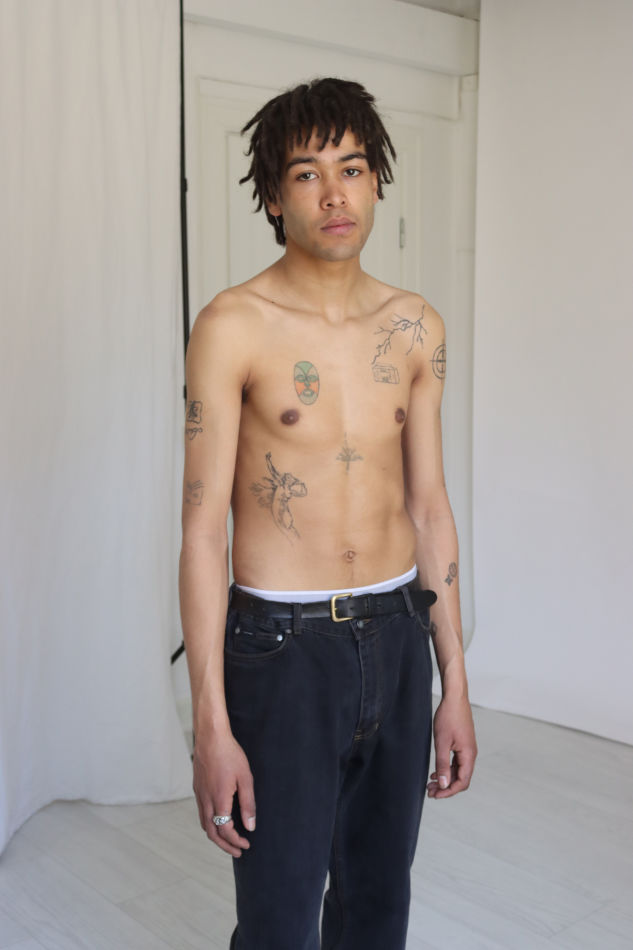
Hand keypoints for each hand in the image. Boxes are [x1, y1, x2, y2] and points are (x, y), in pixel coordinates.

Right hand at [192, 728, 255, 856]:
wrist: (210, 737)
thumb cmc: (230, 754)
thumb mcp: (245, 778)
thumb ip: (248, 804)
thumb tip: (250, 826)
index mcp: (219, 800)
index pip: (225, 830)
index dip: (235, 841)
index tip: (246, 844)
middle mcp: (206, 800)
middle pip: (211, 833)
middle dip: (224, 845)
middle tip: (237, 851)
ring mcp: (199, 794)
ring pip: (204, 824)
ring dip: (216, 836)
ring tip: (228, 840)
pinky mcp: (197, 788)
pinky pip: (201, 812)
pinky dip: (209, 823)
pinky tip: (219, 819)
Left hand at [427, 694, 476, 798]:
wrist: (454, 698)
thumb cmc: (449, 717)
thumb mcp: (442, 742)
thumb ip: (443, 764)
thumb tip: (444, 784)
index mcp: (469, 755)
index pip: (462, 782)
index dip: (449, 791)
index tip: (435, 795)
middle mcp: (471, 754)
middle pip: (461, 778)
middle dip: (446, 787)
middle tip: (430, 791)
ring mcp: (467, 749)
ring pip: (458, 771)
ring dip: (446, 778)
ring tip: (431, 783)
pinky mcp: (463, 744)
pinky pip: (457, 762)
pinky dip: (447, 769)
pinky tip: (436, 772)